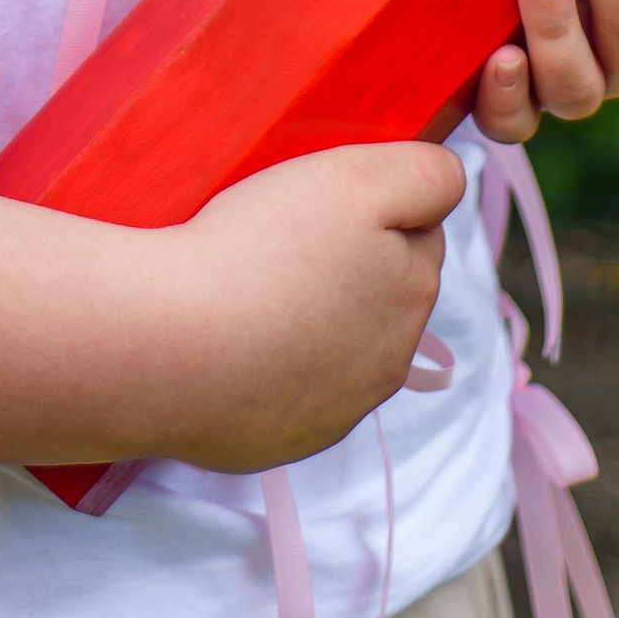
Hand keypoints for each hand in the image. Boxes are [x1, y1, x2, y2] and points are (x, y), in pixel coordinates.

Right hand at [154, 138, 466, 470]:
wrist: (168, 345)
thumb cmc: (258, 249)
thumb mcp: (358, 178)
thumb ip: (427, 175)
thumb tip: (450, 184)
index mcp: (411, 294)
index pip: (415, 236)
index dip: (370, 210)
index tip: (318, 204)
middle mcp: (386, 364)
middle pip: (377, 295)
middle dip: (343, 266)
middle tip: (277, 241)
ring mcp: (330, 411)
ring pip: (329, 347)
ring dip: (304, 318)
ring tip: (244, 289)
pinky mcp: (275, 442)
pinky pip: (278, 393)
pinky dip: (260, 366)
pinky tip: (223, 340)